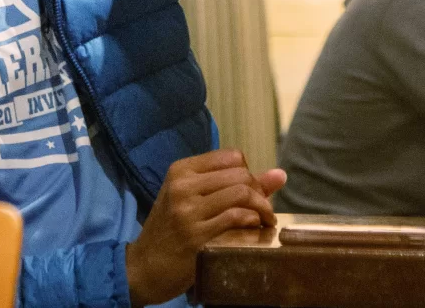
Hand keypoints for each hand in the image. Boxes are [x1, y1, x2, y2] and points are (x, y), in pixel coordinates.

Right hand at [125, 149, 285, 306]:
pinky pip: (236, 217)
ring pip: (241, 193)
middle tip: (261, 208)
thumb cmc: (172, 230)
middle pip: (240, 174)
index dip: (248, 172)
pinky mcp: (196, 235)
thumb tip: (281, 175)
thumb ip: (236, 184)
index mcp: (181, 170)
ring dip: (262, 207)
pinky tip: (252, 229)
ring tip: (263, 219)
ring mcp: (188, 211)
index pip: (232, 156)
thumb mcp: (193, 199)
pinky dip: (252, 221)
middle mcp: (182, 186)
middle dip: (259, 191)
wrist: (143, 267)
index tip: (250, 190)